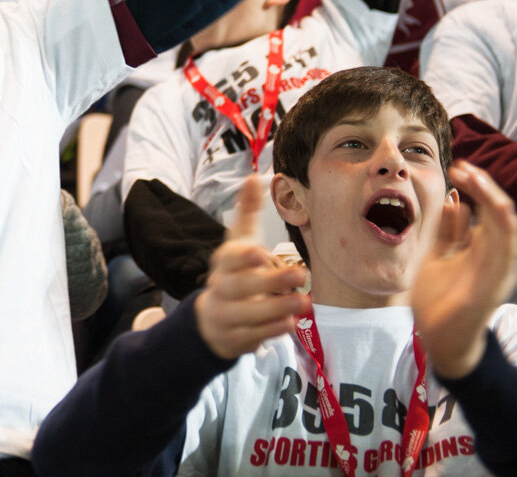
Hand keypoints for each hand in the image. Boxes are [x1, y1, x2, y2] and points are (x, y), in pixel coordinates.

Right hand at [194, 176, 308, 360]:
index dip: (242, 256)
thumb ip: (247, 212)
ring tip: (304, 303)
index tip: (260, 252)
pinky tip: (289, 324)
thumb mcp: (238, 243)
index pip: (229, 258)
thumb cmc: (234, 273)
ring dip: (276, 309)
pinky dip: (270, 331)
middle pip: (239, 287)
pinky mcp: (233, 338)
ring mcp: (224, 315)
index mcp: (223, 263)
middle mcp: (220, 288)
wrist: (212, 319)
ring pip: (247, 314)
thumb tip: (253, 176)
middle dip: (270, 282)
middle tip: (300, 275)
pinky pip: (252, 336)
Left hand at [411, 161, 516, 378]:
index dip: (475, 186)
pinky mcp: (495, 284)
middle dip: (483, 186)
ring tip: (477, 180)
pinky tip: (497, 209)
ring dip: (493, 200)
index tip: (456, 168)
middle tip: (463, 168)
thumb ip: (447, 232)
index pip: (484, 208)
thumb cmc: (437, 298)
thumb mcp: (435, 255)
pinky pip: (507, 253)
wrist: (439, 339)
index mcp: (477, 247)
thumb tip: (453, 201)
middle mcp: (491, 255)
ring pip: (507, 226)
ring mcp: (497, 269)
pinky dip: (504, 230)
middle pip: (497, 211)